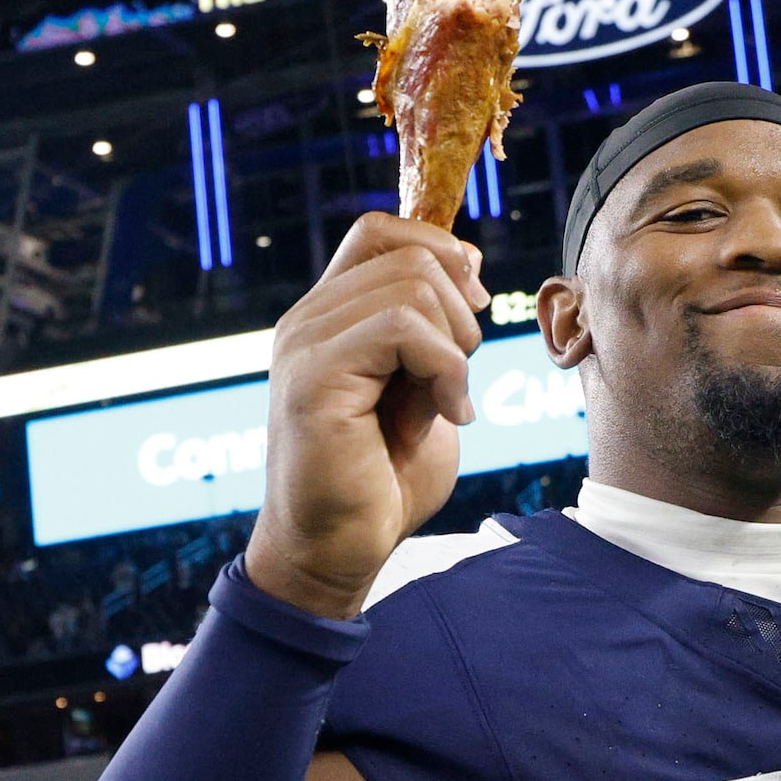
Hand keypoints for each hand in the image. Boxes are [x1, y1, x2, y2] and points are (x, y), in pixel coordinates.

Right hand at [245, 216, 487, 618]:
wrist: (340, 550)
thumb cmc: (384, 480)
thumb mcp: (425, 389)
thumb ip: (436, 333)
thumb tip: (467, 265)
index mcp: (330, 316)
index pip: (380, 230)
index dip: (440, 247)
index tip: (475, 303)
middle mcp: (309, 319)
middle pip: (413, 254)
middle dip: (464, 312)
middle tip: (458, 377)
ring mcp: (305, 343)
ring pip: (415, 285)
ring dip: (457, 346)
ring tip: (449, 402)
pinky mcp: (314, 376)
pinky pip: (403, 328)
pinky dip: (447, 369)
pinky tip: (448, 416)